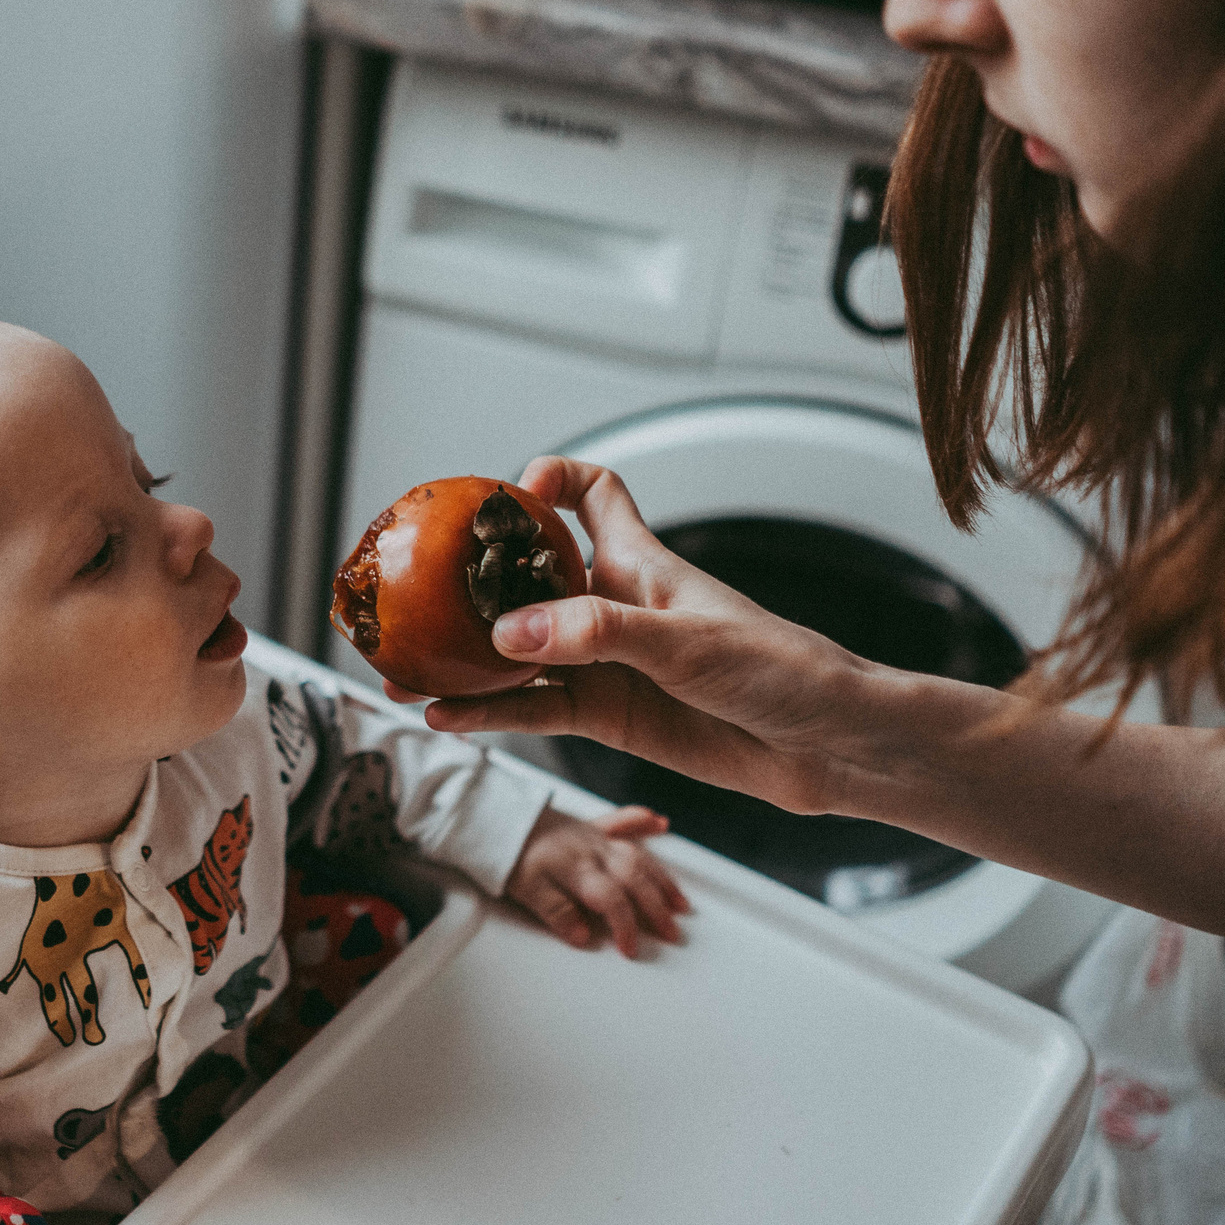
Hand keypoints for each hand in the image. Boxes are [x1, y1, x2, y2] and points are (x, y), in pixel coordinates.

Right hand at [406, 456, 874, 815]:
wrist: (823, 744)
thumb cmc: (781, 669)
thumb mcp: (685, 641)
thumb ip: (595, 633)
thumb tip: (509, 634)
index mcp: (640, 562)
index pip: (590, 492)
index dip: (549, 479)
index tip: (507, 493)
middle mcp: (613, 608)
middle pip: (526, 583)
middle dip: (468, 588)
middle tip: (408, 599)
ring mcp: (605, 665)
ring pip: (515, 654)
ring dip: (461, 662)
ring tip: (401, 673)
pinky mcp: (608, 718)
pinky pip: (533, 711)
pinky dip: (488, 714)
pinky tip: (448, 718)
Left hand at [505, 803, 689, 954]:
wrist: (498, 819)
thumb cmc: (511, 856)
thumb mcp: (526, 891)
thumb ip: (557, 913)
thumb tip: (584, 937)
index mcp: (578, 870)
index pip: (612, 900)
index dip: (625, 926)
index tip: (631, 950)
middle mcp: (594, 851)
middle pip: (635, 879)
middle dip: (656, 908)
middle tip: (672, 934)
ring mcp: (595, 837)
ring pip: (639, 855)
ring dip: (662, 878)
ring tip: (680, 902)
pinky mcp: (590, 825)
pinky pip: (621, 820)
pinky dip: (642, 821)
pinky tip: (660, 822)